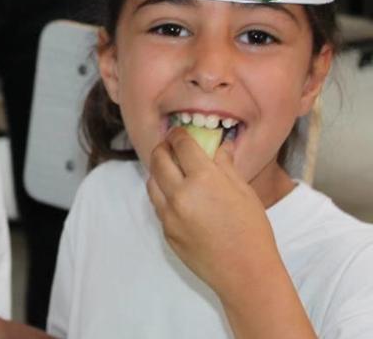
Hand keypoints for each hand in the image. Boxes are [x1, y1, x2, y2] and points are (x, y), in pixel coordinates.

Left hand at [146, 128, 280, 297]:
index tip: (179, 132)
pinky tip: (175, 193)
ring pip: (151, 181)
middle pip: (158, 159)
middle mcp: (180, 194)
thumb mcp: (243, 192)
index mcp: (204, 180)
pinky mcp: (166, 231)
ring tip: (170, 168)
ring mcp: (169, 215)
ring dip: (158, 170)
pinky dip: (162, 193)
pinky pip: (157, 204)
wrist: (245, 273)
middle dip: (163, 147)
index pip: (181, 145)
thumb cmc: (252, 231)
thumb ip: (225, 165)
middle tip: (171, 145)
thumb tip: (220, 145)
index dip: (178, 134)